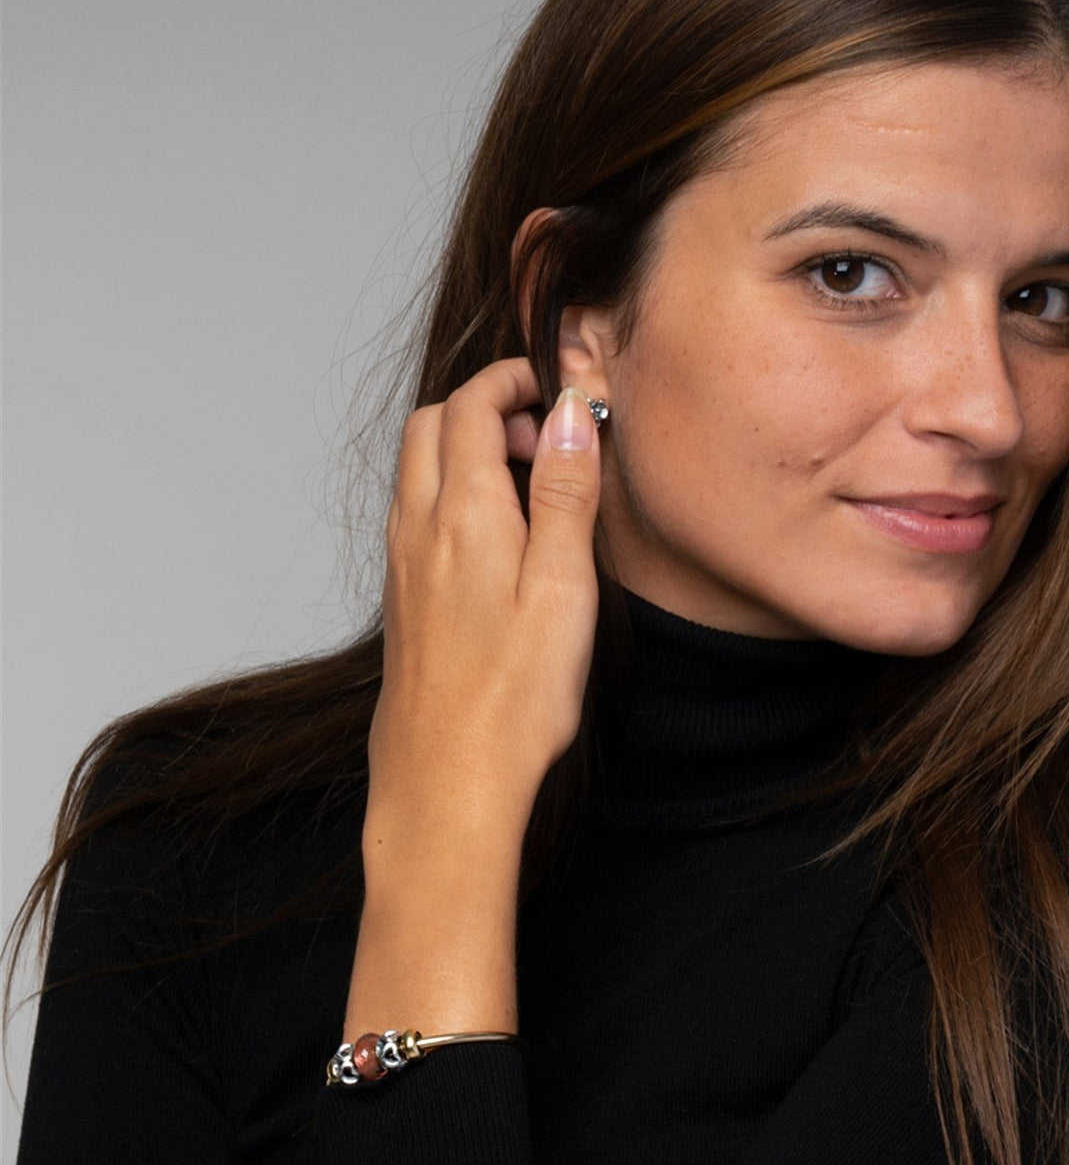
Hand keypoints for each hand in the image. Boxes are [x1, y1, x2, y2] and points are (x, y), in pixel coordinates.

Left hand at [363, 357, 601, 880]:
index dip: (510, 380)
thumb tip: (570, 412)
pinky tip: (497, 540)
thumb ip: (565, 492)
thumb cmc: (513, 698)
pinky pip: (416, 513)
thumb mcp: (561, 586)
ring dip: (464, 448)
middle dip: (483, 405)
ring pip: (418, 468)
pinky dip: (452, 492)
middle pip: (430, 425)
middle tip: (544, 437)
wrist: (446, 784)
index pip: (468, 405)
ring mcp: (403, 565)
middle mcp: (419, 530)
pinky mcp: (403, 600)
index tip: (552, 388)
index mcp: (463, 515)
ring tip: (529, 485)